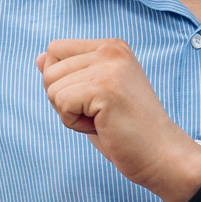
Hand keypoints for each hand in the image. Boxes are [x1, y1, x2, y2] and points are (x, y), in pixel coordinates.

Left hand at [36, 39, 200, 201]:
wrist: (161, 155)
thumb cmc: (126, 130)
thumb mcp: (92, 96)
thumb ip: (68, 74)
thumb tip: (38, 58)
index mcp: (111, 46)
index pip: (55, 50)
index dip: (63, 83)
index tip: (94, 100)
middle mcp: (111, 49)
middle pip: (50, 70)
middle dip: (64, 100)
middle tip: (100, 114)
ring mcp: (109, 66)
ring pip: (52, 88)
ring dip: (70, 113)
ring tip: (102, 120)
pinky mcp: (105, 88)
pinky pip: (61, 104)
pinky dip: (74, 123)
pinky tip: (102, 126)